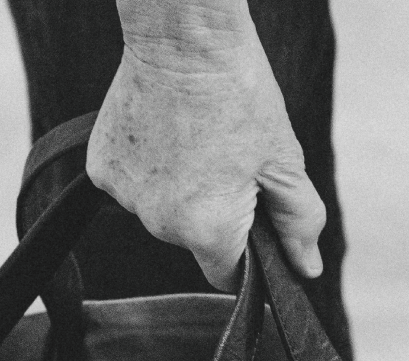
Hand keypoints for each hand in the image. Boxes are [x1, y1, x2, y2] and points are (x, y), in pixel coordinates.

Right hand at [87, 5, 324, 290]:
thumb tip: (307, 270)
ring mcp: (125, 198)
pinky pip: (132, 186)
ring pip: (161, 213)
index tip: (251, 212)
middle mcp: (160, 226)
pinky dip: (148, 168)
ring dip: (178, 191)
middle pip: (193, 241)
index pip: (227, 275)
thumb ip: (299, 224)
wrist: (183, 37)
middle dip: (213, 213)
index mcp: (209, 231)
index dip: (245, 251)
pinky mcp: (100, 170)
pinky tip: (164, 132)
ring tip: (194, 139)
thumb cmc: (241, 94)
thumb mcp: (284, 161)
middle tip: (227, 158)